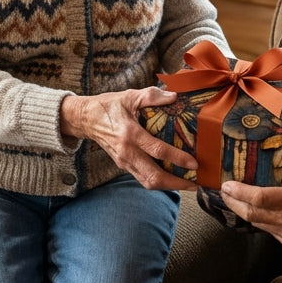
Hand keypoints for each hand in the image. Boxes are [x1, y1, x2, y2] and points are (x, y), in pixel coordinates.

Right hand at [60, 87, 197, 190]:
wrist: (86, 119)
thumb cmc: (109, 106)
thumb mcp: (130, 96)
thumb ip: (152, 96)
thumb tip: (175, 96)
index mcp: (130, 134)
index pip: (157, 151)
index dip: (177, 158)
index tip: (194, 163)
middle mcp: (127, 152)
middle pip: (153, 177)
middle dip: (176, 183)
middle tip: (195, 183)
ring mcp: (124, 162)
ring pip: (148, 182)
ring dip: (169, 186)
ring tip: (188, 184)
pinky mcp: (123, 165)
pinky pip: (143, 178)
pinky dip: (159, 181)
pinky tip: (173, 178)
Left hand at [219, 130, 281, 254]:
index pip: (259, 198)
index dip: (239, 192)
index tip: (226, 184)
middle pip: (251, 214)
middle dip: (233, 202)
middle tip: (222, 191)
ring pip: (257, 224)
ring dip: (243, 211)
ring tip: (232, 198)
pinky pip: (267, 230)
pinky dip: (258, 219)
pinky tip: (254, 208)